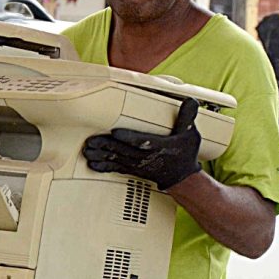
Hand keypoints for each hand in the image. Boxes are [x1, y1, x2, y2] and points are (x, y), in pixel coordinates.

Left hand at [83, 97, 202, 189]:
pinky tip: (92, 164)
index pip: (142, 141)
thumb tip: (191, 100)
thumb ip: (187, 118)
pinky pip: (116, 168)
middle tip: (90, 141)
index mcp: (159, 146)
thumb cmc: (184, 153)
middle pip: (123, 150)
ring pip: (116, 159)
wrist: (181, 178)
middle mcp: (145, 157)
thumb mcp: (190, 135)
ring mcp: (137, 164)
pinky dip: (104, 166)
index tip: (115, 132)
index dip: (129, 137)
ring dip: (100, 155)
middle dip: (106, 145)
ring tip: (87, 150)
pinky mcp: (132, 169)